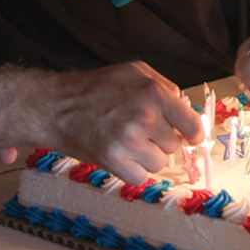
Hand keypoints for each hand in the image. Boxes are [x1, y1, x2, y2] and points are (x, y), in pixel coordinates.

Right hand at [21, 61, 203, 184]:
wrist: (56, 106)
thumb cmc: (96, 88)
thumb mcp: (135, 72)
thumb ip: (165, 87)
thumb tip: (186, 108)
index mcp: (154, 92)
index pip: (193, 125)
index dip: (192, 134)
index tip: (189, 137)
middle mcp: (145, 116)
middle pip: (174, 146)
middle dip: (160, 140)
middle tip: (138, 131)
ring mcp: (129, 140)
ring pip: (158, 163)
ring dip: (146, 157)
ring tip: (126, 142)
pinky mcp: (114, 161)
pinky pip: (140, 177)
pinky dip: (131, 170)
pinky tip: (119, 155)